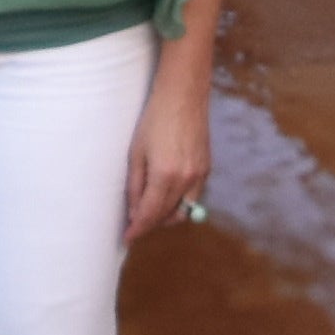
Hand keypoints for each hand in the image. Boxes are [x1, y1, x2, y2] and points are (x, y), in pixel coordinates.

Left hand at [122, 42, 213, 241]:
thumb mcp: (136, 152)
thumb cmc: (154, 119)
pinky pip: (193, 198)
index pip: (150, 213)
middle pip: (167, 216)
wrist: (183, 95)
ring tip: (149, 211)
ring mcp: (200, 175)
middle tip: (134, 225)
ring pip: (183, 211)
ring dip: (166, 216)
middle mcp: (186, 179)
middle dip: (150, 224)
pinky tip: (165, 195)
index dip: (137, 229)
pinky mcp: (207, 169)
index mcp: (165, 175)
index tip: (127, 238)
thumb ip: (135, 185)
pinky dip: (179, 203)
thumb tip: (133, 212)